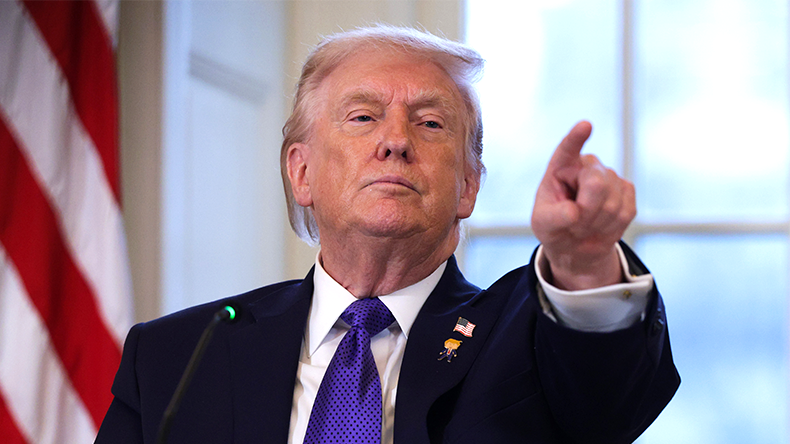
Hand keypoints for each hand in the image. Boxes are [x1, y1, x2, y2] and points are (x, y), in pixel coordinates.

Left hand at [531, 121, 635, 289]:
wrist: (575, 243)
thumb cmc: (554, 226)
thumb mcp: (543, 224)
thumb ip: (554, 217)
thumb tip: (574, 212)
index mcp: (561, 166)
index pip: (568, 149)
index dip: (576, 138)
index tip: (585, 126)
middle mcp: (587, 165)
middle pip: (596, 184)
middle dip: (586, 211)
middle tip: (573, 224)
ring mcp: (610, 176)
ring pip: (612, 203)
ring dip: (596, 223)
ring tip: (584, 225)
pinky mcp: (627, 190)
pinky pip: (625, 212)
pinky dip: (612, 227)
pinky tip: (601, 225)